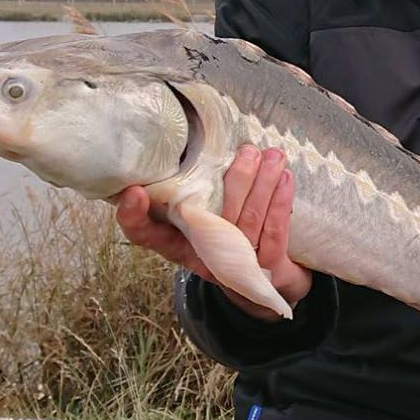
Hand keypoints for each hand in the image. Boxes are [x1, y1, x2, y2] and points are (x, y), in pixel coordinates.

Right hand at [114, 145, 312, 320]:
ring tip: (272, 155)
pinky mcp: (265, 269)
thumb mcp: (204, 216)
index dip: (134, 217)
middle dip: (234, 182)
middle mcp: (202, 256)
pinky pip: (273, 232)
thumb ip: (196, 190)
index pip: (145, 234)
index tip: (134, 191)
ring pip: (247, 221)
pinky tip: (285, 178)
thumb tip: (199, 137)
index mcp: (178, 243)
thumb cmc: (228, 237)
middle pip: (211, 220)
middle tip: (245, 152)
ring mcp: (235, 266)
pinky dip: (280, 203)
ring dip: (262, 185)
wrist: (266, 283)